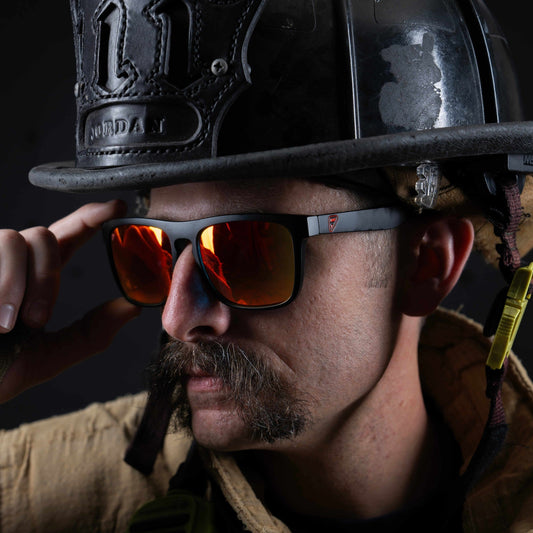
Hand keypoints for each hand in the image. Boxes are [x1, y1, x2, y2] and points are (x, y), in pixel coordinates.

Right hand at [0, 200, 140, 402]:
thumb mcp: (49, 355)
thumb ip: (91, 332)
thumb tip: (134, 307)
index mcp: (36, 276)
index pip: (70, 235)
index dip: (93, 216)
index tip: (119, 207)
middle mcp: (12, 261)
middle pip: (44, 234)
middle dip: (46, 277)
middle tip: (36, 320)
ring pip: (17, 239)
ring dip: (18, 284)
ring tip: (4, 323)